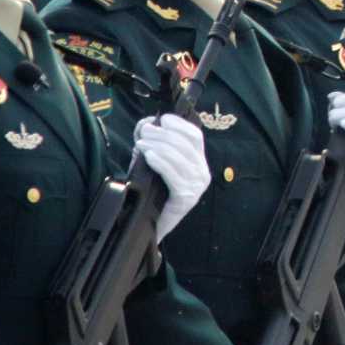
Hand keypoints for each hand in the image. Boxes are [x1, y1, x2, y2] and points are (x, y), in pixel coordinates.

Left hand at [134, 114, 209, 242]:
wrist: (150, 224)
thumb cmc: (152, 191)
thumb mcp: (152, 161)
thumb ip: (151, 142)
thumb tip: (145, 124)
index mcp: (198, 161)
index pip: (196, 136)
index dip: (180, 124)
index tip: (163, 119)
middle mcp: (202, 173)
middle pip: (185, 145)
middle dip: (163, 134)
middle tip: (144, 132)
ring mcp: (196, 187)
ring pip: (180, 158)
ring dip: (158, 146)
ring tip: (141, 144)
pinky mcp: (186, 199)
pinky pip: (175, 175)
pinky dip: (161, 163)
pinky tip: (149, 157)